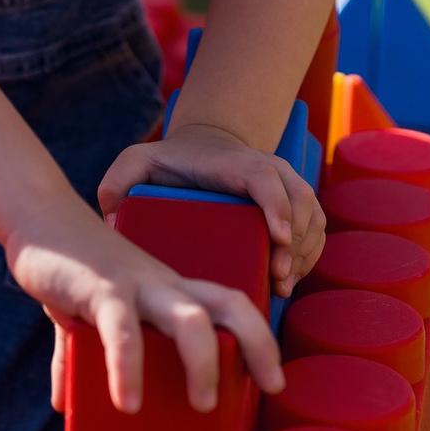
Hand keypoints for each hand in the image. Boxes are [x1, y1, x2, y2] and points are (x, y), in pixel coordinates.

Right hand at [13, 206, 281, 415]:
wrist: (37, 214)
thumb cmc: (71, 265)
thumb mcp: (85, 313)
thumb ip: (77, 357)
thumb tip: (63, 405)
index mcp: (170, 288)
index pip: (232, 304)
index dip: (260, 338)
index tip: (273, 381)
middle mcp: (164, 284)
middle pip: (230, 304)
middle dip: (259, 343)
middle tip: (270, 387)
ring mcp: (136, 284)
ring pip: (190, 319)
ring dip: (205, 362)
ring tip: (203, 405)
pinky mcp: (101, 290)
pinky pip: (123, 330)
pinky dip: (129, 368)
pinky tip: (128, 403)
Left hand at [100, 122, 325, 300]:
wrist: (207, 145)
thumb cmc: (173, 160)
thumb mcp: (138, 161)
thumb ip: (118, 182)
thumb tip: (112, 219)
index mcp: (237, 162)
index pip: (266, 177)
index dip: (277, 205)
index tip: (277, 238)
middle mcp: (271, 170)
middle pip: (300, 201)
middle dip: (295, 241)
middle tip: (278, 276)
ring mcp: (288, 188)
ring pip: (313, 218)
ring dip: (305, 252)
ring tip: (282, 285)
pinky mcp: (296, 207)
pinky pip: (316, 231)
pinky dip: (310, 255)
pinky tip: (289, 281)